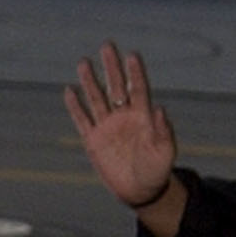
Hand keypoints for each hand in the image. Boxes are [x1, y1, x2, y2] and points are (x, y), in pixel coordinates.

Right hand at [63, 43, 178, 213]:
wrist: (140, 190)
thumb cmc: (157, 169)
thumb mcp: (166, 152)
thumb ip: (163, 131)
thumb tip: (159, 109)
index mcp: (142, 116)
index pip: (138, 89)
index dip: (134, 73)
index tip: (131, 55)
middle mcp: (123, 117)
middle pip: (115, 87)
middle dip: (111, 67)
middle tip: (107, 46)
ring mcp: (107, 127)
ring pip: (96, 99)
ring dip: (90, 81)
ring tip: (84, 62)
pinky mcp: (93, 141)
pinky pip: (82, 120)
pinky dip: (75, 107)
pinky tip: (69, 91)